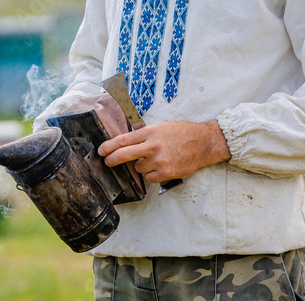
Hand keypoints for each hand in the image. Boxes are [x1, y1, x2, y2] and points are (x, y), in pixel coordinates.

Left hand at [97, 120, 230, 183]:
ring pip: (138, 168)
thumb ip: (144, 135)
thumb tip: (127, 142)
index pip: (123, 140)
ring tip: (154, 159)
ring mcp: (159, 161)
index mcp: (150, 132)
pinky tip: (161, 166)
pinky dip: (152, 174)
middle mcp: (153, 146)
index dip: (109, 146)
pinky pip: (149, 177)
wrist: (203, 143)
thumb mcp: (161, 127)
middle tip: (107, 161)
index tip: (101, 150)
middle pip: (124, 155)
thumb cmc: (182, 133)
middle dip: (112, 159)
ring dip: (141, 166)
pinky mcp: (165, 173)